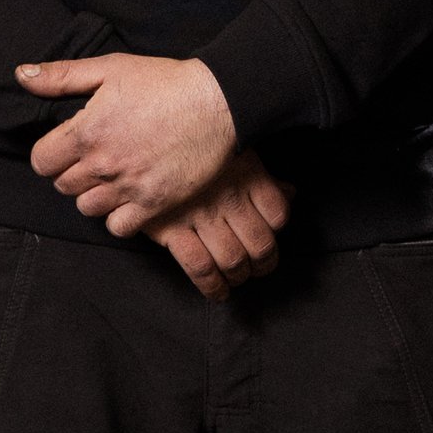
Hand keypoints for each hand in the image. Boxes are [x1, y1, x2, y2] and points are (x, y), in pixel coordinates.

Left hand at [18, 51, 238, 235]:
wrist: (218, 103)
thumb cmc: (165, 82)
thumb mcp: (110, 68)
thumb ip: (61, 76)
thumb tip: (21, 75)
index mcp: (85, 132)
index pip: (41, 162)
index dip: (51, 155)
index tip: (67, 148)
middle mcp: (102, 164)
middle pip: (64, 186)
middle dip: (74, 172)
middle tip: (96, 158)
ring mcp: (127, 187)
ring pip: (87, 208)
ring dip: (94, 195)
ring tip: (113, 177)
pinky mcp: (153, 204)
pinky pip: (118, 226)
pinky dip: (119, 216)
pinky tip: (130, 197)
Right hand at [148, 149, 290, 301]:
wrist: (141, 139)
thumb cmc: (191, 142)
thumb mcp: (234, 150)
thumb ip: (263, 176)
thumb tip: (291, 192)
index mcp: (247, 174)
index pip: (278, 214)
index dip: (277, 232)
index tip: (271, 237)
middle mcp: (228, 197)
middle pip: (260, 244)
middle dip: (263, 264)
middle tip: (259, 267)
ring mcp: (201, 215)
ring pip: (234, 259)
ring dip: (240, 276)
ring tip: (238, 278)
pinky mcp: (172, 229)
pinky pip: (200, 267)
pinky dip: (213, 286)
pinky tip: (218, 292)